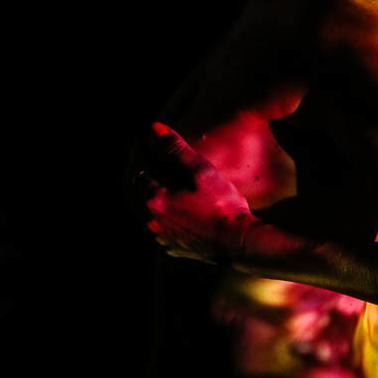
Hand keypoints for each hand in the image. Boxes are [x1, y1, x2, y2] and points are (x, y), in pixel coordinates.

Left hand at [141, 122, 252, 263]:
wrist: (239, 242)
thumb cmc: (223, 205)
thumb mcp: (202, 171)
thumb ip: (176, 149)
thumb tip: (155, 128)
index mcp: (155, 200)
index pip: (140, 171)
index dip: (144, 156)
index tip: (148, 144)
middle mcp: (152, 221)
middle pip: (138, 194)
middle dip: (143, 176)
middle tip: (150, 162)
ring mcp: (162, 238)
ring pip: (146, 213)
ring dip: (150, 198)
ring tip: (161, 185)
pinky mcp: (173, 248)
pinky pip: (159, 229)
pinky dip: (161, 217)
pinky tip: (174, 210)